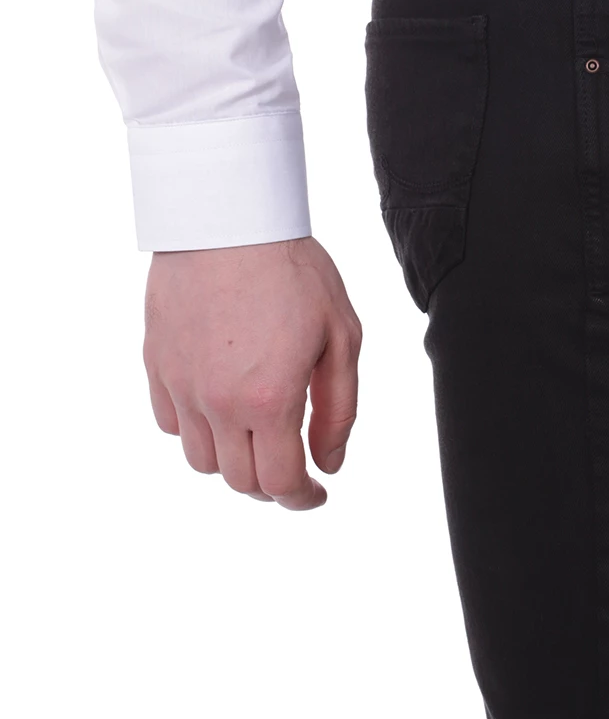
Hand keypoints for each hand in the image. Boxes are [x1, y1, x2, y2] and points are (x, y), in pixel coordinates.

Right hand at [143, 237, 361, 508]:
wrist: (228, 218)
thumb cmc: (291, 269)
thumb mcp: (341, 336)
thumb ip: (338, 408)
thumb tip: (329, 462)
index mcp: (269, 400)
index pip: (280, 483)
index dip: (302, 500)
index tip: (316, 494)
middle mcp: (217, 402)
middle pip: (239, 481)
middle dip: (271, 486)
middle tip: (292, 468)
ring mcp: (180, 385)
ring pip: (200, 460)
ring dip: (232, 461)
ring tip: (257, 437)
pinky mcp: (156, 364)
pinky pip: (170, 423)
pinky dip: (196, 430)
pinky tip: (220, 407)